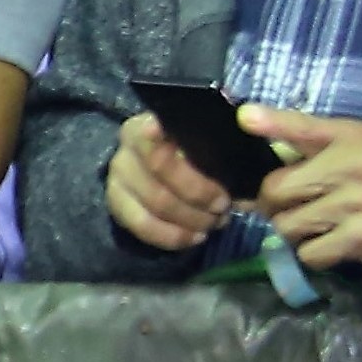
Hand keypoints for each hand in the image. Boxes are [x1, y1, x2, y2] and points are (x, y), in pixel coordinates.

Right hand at [103, 111, 231, 253]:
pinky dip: (173, 236)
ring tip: (215, 222)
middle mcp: (126, 148)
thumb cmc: (195, 150)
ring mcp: (117, 177)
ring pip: (155, 203)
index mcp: (148, 123)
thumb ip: (220, 140)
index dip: (167, 138)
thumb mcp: (207, 138)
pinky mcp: (116, 205)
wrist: (161, 167)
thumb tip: (245, 146)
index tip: (196, 155)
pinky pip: (142, 226)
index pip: (154, 132)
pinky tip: (195, 237)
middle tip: (224, 205)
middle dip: (198, 192)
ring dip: (190, 218)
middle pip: (160, 170)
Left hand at [252, 107, 361, 270]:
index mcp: (347, 139)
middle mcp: (354, 169)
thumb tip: (245, 116)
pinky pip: (311, 254)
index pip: (302, 128)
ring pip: (288, 227)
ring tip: (319, 220)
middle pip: (275, 193)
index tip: (245, 117)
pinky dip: (314, 252)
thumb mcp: (345, 137)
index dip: (271, 123)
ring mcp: (361, 206)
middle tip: (295, 201)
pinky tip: (334, 238)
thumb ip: (297, 130)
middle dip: (276, 202)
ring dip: (295, 230)